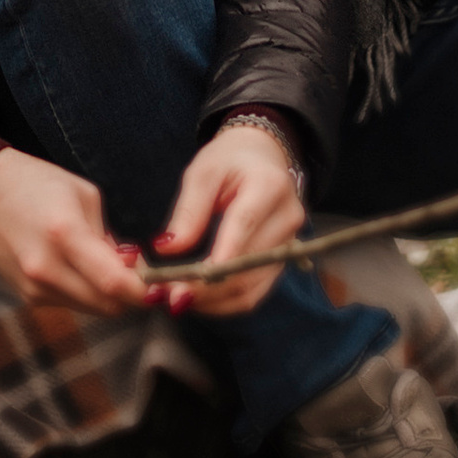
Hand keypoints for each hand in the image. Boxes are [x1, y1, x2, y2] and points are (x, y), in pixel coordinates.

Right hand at [0, 148, 143, 318]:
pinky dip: (87, 293)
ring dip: (110, 295)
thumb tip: (132, 270)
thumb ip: (110, 238)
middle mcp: (45, 268)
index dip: (145, 292)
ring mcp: (33, 287)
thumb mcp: (85, 196)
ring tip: (110, 265)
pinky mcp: (27, 296)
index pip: (114, 283)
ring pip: (92, 309)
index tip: (165, 287)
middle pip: (108, 305)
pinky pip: (72, 304)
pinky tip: (84, 268)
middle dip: (132, 295)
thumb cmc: (34, 183)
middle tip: (144, 275)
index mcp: (64, 234)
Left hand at [143, 114, 304, 318]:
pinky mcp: (282, 261)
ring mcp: (290, 243)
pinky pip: (255, 292)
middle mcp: (287, 218)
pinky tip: (199, 299)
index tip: (184, 284)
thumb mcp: (203, 173)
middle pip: (247, 267)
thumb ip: (188, 212)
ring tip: (179, 300)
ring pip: (252, 288)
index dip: (215, 262)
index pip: (242, 229)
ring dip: (213, 301)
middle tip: (168, 297)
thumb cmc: (230, 160)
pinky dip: (225, 301)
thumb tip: (167, 249)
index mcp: (268, 186)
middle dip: (206, 288)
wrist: (263, 156)